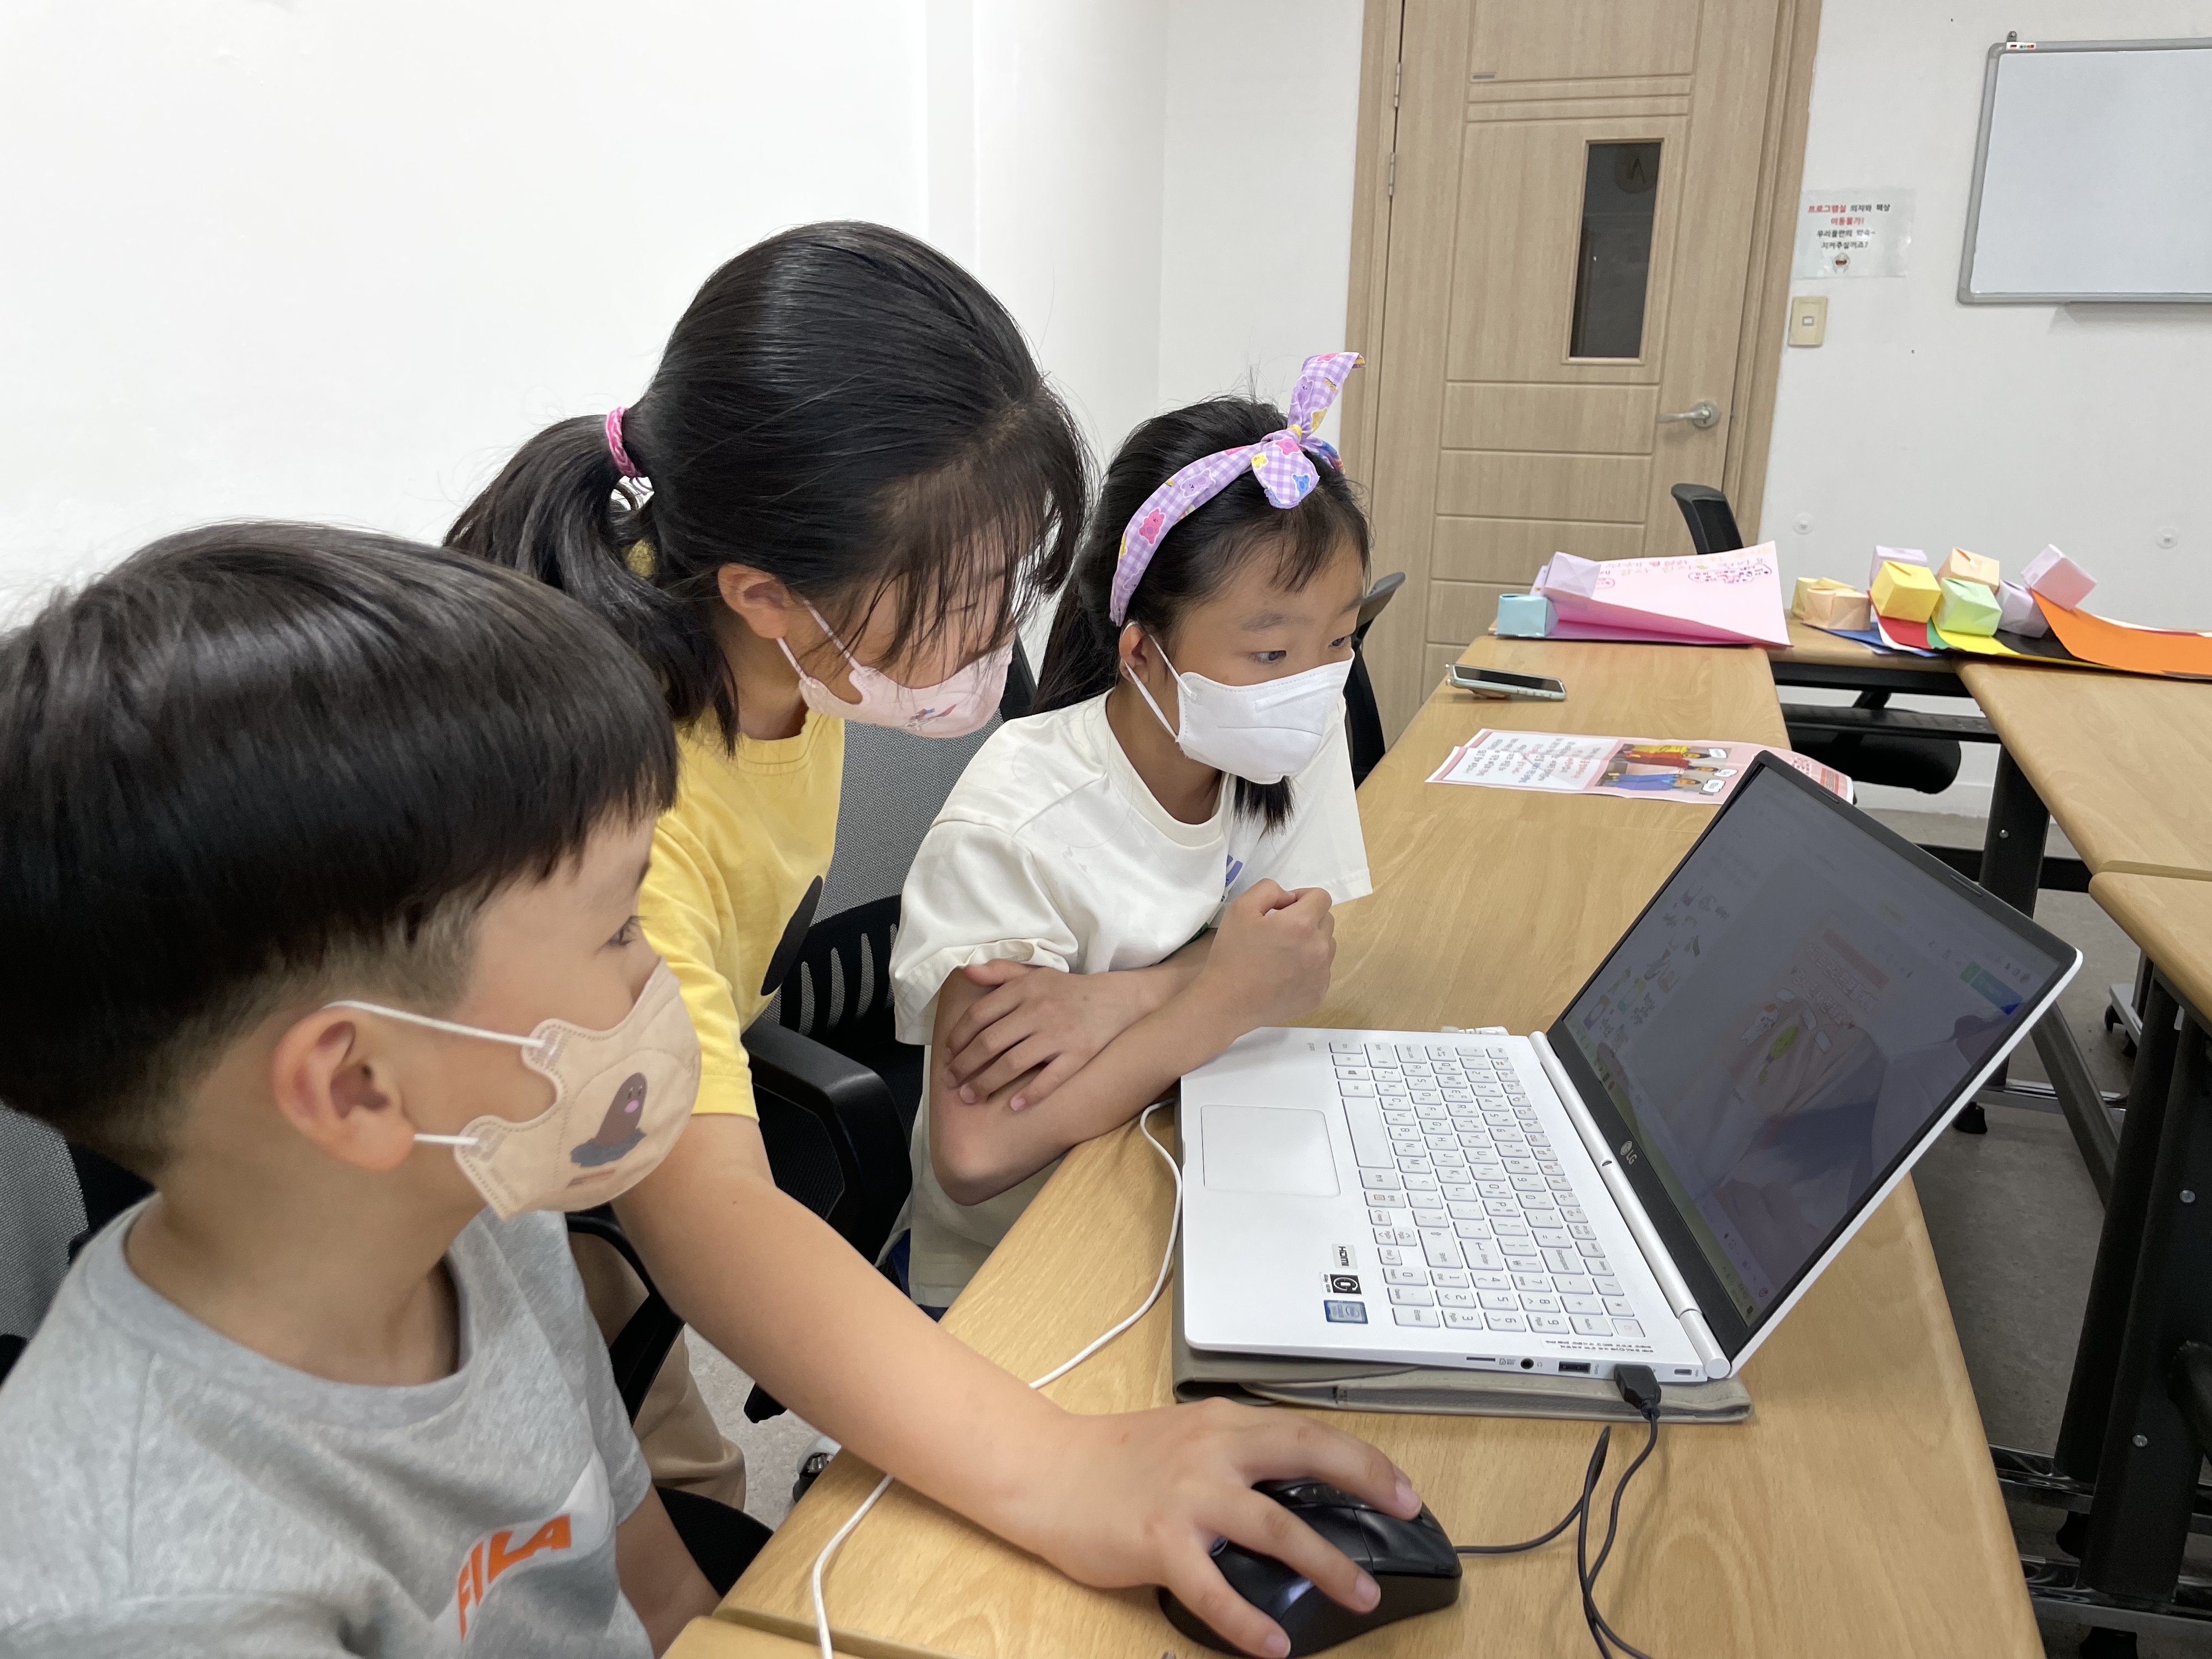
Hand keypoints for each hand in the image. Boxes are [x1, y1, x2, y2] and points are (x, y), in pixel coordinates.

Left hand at [943, 960, 1154, 1111]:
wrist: (1117, 1000)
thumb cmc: (1068, 990)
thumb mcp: (1034, 973)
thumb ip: (1000, 972)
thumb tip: (966, 970)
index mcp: (1024, 990)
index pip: (979, 1015)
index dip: (958, 1038)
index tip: (947, 1055)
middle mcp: (1038, 1011)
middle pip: (990, 1044)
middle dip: (965, 1067)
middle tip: (951, 1083)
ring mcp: (1058, 1035)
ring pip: (1012, 1064)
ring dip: (986, 1084)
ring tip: (971, 1096)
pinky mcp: (1078, 1055)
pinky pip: (1049, 1079)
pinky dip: (1030, 1095)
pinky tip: (1014, 1106)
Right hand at [1011, 1399, 1419, 1657]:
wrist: (1045, 1470)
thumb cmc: (1111, 1459)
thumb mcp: (1185, 1438)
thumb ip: (1235, 1453)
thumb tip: (1294, 1484)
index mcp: (1222, 1424)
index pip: (1307, 1431)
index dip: (1362, 1456)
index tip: (1401, 1484)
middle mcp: (1211, 1450)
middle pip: (1306, 1454)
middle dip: (1366, 1481)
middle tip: (1407, 1512)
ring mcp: (1186, 1495)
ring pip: (1274, 1526)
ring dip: (1326, 1562)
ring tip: (1361, 1595)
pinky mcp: (1158, 1540)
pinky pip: (1212, 1587)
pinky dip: (1246, 1618)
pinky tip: (1273, 1642)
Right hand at [1193, 880, 1335, 1033]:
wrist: (1227, 1002)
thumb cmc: (1232, 954)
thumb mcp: (1241, 908)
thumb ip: (1269, 890)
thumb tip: (1288, 898)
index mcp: (1302, 924)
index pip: (1321, 897)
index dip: (1302, 897)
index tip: (1283, 909)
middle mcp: (1319, 948)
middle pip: (1327, 920)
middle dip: (1308, 919)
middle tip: (1280, 932)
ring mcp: (1321, 974)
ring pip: (1327, 946)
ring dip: (1311, 943)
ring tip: (1283, 954)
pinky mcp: (1318, 994)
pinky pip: (1322, 971)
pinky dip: (1309, 968)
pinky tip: (1284, 974)